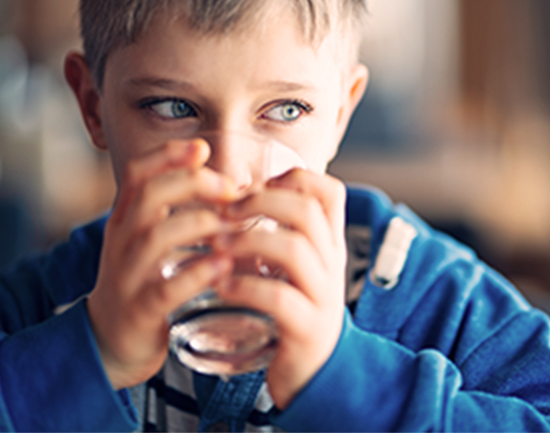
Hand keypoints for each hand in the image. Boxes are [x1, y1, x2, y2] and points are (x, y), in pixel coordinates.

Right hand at [87, 139, 234, 389]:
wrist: (111, 341)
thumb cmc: (144, 282)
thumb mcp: (153, 240)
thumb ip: (180, 212)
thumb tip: (233, 185)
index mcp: (126, 219)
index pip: (137, 173)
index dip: (167, 155)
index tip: (202, 148)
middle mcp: (122, 240)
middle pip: (148, 195)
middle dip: (192, 183)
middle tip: (231, 189)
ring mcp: (127, 275)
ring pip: (156, 237)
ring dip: (200, 224)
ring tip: (234, 225)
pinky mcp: (140, 310)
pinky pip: (165, 288)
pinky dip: (197, 274)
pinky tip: (224, 266)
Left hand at [212, 169, 346, 408]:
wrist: (318, 372)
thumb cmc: (297, 312)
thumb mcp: (297, 268)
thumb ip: (279, 235)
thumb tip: (236, 198)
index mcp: (329, 244)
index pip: (330, 192)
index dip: (294, 177)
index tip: (257, 185)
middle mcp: (331, 264)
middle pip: (308, 211)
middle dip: (262, 202)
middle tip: (227, 211)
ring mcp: (322, 296)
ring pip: (295, 250)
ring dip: (249, 241)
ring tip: (218, 247)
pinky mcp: (307, 328)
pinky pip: (280, 298)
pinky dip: (246, 287)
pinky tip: (223, 286)